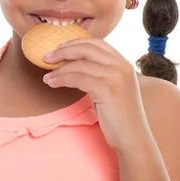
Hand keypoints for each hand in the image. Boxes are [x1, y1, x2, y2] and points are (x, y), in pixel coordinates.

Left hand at [42, 38, 153, 152]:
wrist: (133, 137)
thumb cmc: (117, 115)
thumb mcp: (110, 87)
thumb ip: (97, 72)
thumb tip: (71, 63)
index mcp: (123, 63)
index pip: (97, 43)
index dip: (75, 42)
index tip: (59, 47)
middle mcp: (122, 66)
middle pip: (87, 49)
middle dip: (63, 51)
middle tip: (46, 57)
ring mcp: (116, 76)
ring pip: (79, 65)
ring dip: (59, 69)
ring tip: (46, 76)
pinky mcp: (107, 89)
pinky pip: (77, 78)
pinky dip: (61, 79)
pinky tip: (52, 83)